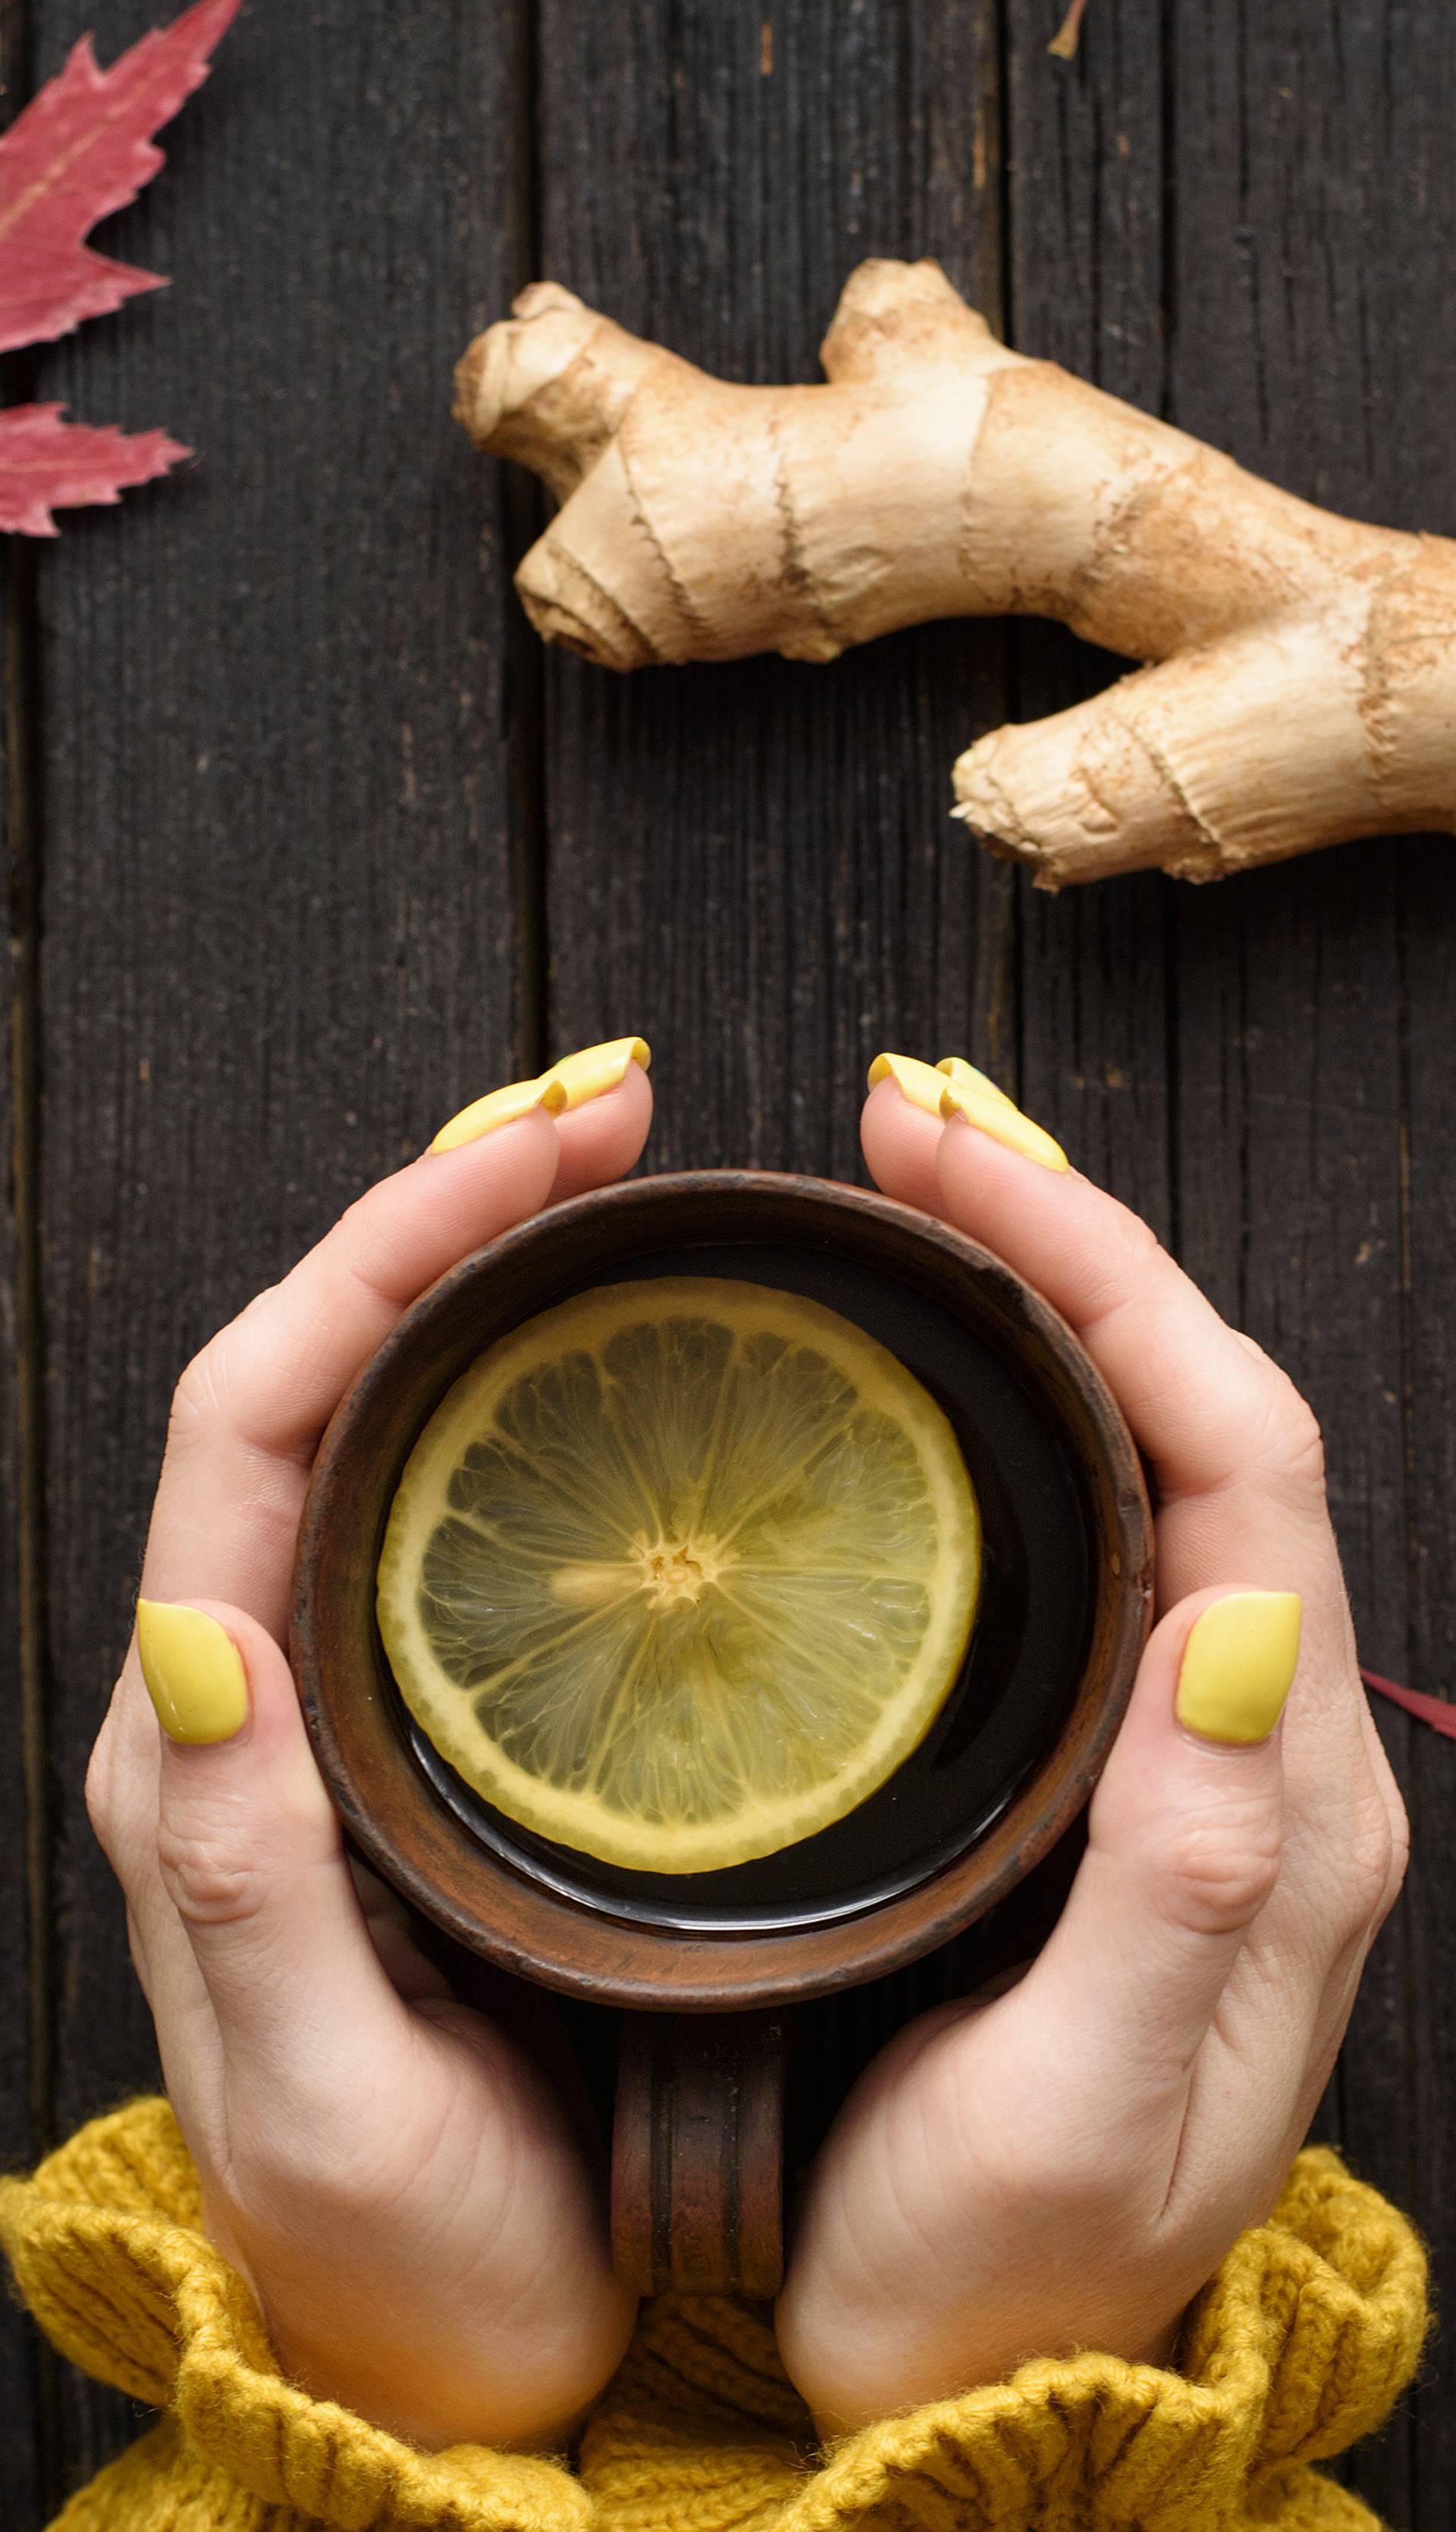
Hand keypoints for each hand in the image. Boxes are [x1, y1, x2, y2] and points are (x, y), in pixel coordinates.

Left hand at [85, 1052, 652, 2452]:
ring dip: (487, 1275)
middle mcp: (252, 1691)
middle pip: (320, 1369)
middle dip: (450, 1205)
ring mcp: (341, 1703)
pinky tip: (630, 1369)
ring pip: (386, 1419)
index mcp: (206, 1743)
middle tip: (608, 1112)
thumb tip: (197, 1619)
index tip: (546, 1150)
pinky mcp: (427, 1741)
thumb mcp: (318, 2099)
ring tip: (617, 1184)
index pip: (263, 1409)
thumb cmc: (393, 2267)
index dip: (392, 1249)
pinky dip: (534, 1397)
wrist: (448, 2376)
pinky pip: (456, 1513)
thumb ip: (244, 1871)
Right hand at [776, 1061, 1407, 2433]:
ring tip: (915, 1192)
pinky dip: (1014, 1399)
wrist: (967, 2384)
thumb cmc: (994, 2274)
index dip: (1101, 1274)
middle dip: (1068, 1233)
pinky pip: (1097, 1525)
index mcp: (1282, 1802)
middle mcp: (1264, 1747)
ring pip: (1154, 1451)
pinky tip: (924, 1363)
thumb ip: (1183, 1885)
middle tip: (907, 1126)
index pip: (1232, 1454)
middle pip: (1202, 1413)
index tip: (946, 1164)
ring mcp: (1196, 1748)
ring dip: (1047, 1294)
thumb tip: (1244, 1614)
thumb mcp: (1082, 2118)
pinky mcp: (1117, 1765)